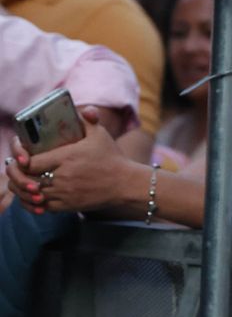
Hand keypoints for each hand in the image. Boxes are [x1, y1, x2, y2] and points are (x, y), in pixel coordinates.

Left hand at [7, 110, 142, 215]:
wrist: (126, 184)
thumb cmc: (112, 157)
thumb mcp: (101, 135)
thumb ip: (88, 120)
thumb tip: (84, 109)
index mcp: (67, 157)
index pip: (31, 163)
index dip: (22, 161)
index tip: (24, 158)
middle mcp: (63, 176)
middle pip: (28, 179)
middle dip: (20, 176)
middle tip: (21, 170)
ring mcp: (65, 192)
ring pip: (33, 194)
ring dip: (26, 189)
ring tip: (25, 183)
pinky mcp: (69, 205)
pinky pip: (43, 207)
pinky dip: (35, 203)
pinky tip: (36, 196)